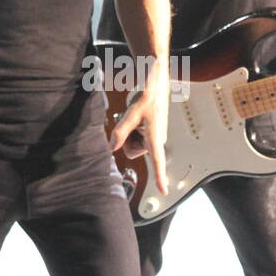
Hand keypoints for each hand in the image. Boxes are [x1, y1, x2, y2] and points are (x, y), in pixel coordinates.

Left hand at [109, 68, 169, 196]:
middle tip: (131, 123)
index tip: (164, 190)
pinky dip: (133, 129)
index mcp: (155, 138)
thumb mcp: (130, 114)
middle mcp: (156, 140)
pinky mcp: (152, 133)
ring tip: (136, 118)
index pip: (158, 162)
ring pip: (134, 145)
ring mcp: (154, 137)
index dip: (160, 177)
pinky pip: (136, 137)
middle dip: (127, 139)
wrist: (155, 85)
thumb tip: (111, 147)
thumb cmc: (148, 97)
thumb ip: (120, 133)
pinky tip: (138, 118)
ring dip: (130, 133)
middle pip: (133, 152)